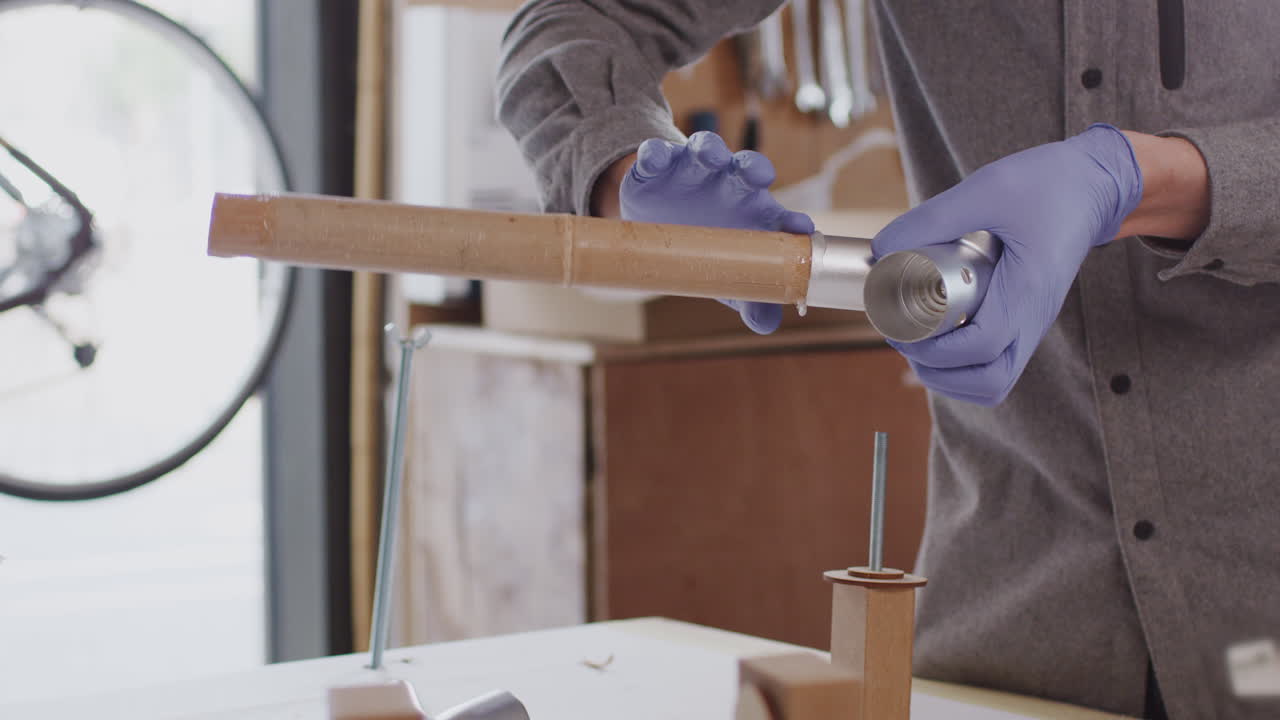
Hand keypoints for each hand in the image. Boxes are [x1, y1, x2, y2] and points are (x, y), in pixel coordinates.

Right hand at [619, 131, 812, 333]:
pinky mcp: (658, 165)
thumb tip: (766, 325)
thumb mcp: (726, 276)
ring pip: (706, 149)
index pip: (779, 213)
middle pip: (748, 168)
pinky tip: (653, 161)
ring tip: (708, 157)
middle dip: (754, 168)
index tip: (800, 228)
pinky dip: (655, 153)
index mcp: (754, 213)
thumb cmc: (705, 249)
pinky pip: (657, 152)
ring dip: (709, 149)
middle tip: (756, 176)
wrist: (658, 223)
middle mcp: (729, 183)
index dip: (791, 219)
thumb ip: (751, 300)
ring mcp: (694, 169)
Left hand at [872, 124, 1143, 405]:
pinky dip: (965, 367)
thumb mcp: (986, 188)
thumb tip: (880, 251)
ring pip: (995, 382)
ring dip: (951, 377)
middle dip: (939, 373)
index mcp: (1027, 289)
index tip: (900, 326)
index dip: (935, 349)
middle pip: (991, 382)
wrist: (1094, 186)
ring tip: (919, 344)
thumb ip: (932, 219)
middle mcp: (1035, 317)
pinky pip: (998, 366)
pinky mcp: (1026, 321)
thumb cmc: (1046, 185)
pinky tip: (939, 337)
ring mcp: (1032, 323)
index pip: (983, 347)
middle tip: (906, 339)